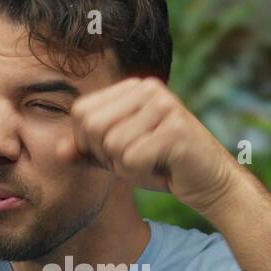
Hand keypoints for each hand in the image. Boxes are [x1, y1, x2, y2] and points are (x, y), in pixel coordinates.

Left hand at [57, 76, 239, 214]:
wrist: (211, 182)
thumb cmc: (163, 167)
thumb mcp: (119, 157)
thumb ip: (89, 151)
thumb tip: (59, 151)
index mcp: (133, 88)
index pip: (81, 112)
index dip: (88, 142)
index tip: (115, 154)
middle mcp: (148, 88)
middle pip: (92, 126)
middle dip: (106, 155)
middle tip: (134, 161)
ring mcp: (164, 106)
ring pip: (112, 145)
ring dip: (126, 167)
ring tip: (151, 163)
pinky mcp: (176, 129)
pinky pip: (131, 159)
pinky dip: (141, 174)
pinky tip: (163, 168)